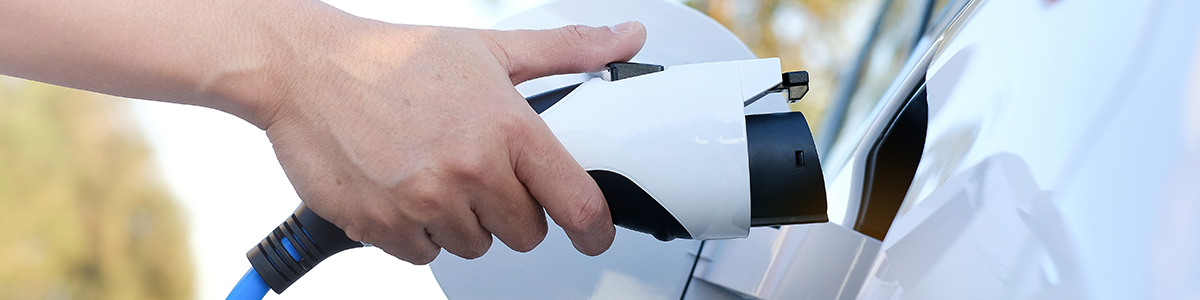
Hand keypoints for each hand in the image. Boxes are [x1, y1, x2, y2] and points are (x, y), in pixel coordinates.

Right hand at [261, 20, 646, 263]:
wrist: (306, 69)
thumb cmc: (394, 59)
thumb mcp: (489, 48)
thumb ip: (566, 50)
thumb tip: (626, 38)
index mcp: (506, 128)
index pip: (576, 203)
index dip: (595, 229)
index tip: (594, 234)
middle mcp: (469, 170)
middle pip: (525, 233)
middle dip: (511, 210)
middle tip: (481, 172)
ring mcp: (425, 203)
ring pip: (474, 245)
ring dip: (462, 220)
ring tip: (435, 171)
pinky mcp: (384, 227)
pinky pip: (424, 254)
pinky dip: (418, 231)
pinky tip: (405, 188)